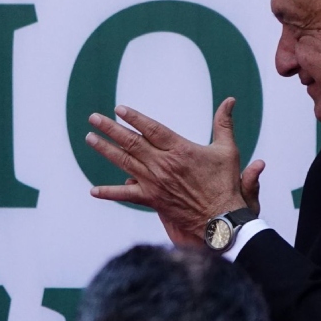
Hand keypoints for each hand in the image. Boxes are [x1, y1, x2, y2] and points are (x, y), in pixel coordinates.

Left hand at [85, 98, 261, 245]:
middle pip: (132, 142)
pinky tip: (93, 190)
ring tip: (90, 138)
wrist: (221, 219)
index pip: (151, 129)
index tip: (118, 109)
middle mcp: (163, 164)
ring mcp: (155, 182)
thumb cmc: (225, 184)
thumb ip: (224, 123)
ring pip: (125, 162)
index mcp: (180, 150)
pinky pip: (126, 195)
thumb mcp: (227, 150)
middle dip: (111, 129)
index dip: (134, 118)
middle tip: (94, 118)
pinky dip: (109, 193)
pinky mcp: (152, 200)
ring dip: (106, 149)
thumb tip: (230, 100)